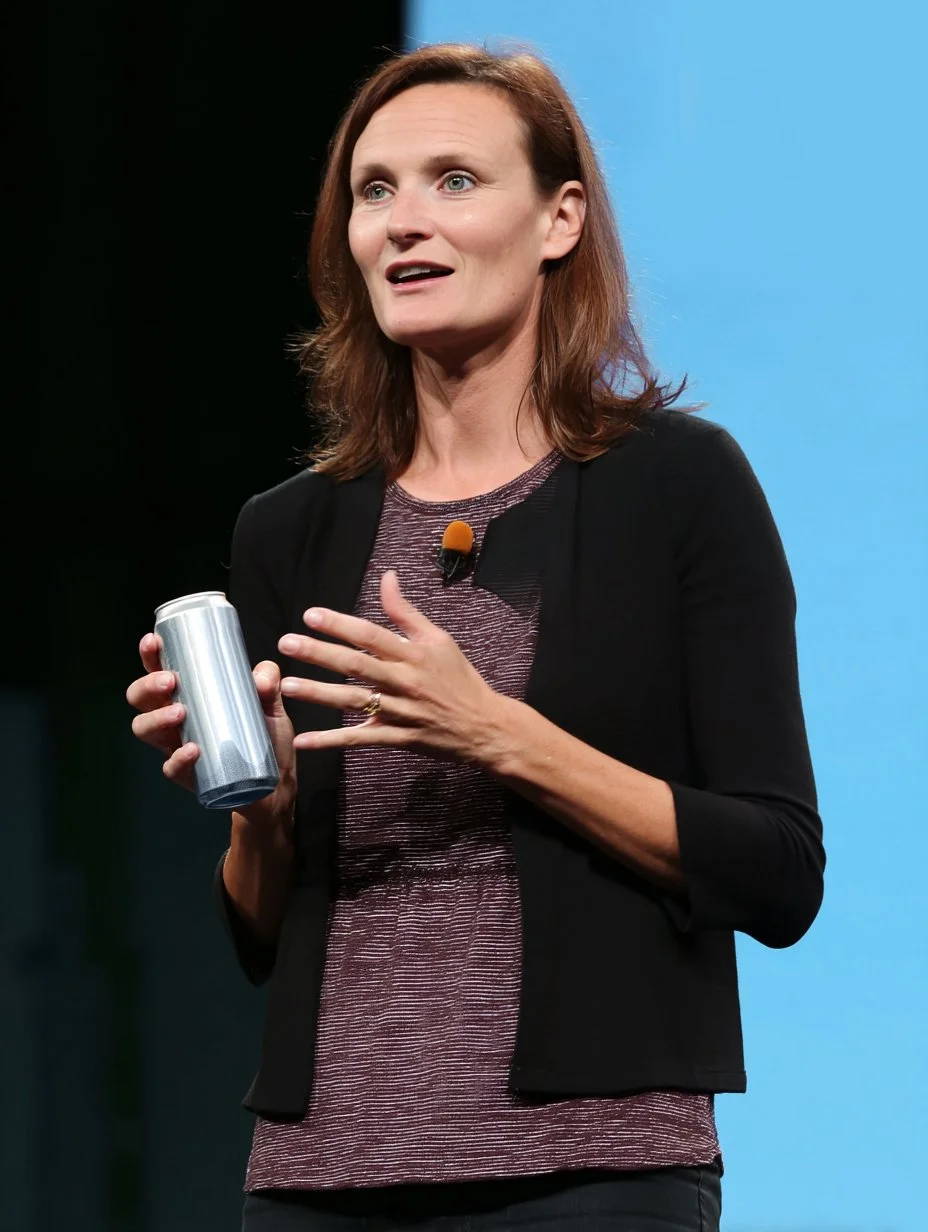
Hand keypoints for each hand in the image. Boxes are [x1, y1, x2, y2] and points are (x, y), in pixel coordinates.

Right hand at [126, 633, 296, 828]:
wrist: (277, 783)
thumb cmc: (266, 736)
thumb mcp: (272, 706)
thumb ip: (269, 686)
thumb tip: (263, 676)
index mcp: (190, 694)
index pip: (160, 670)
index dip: (150, 655)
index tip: (154, 641)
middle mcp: (175, 718)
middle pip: (141, 698)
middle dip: (147, 686)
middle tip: (170, 681)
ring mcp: (177, 746)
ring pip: (145, 729)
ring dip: (156, 719)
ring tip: (179, 713)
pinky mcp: (188, 775)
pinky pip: (171, 767)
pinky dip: (179, 758)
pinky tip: (192, 750)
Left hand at [278, 569, 508, 763]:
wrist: (484, 726)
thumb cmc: (460, 679)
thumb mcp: (438, 639)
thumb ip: (406, 612)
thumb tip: (386, 577)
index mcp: (413, 654)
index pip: (371, 635)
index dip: (340, 624)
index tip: (310, 615)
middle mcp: (404, 681)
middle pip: (356, 665)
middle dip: (319, 653)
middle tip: (287, 644)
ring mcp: (400, 712)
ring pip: (354, 701)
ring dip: (319, 694)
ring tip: (287, 686)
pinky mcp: (397, 738)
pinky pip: (361, 739)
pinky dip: (332, 741)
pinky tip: (304, 740)